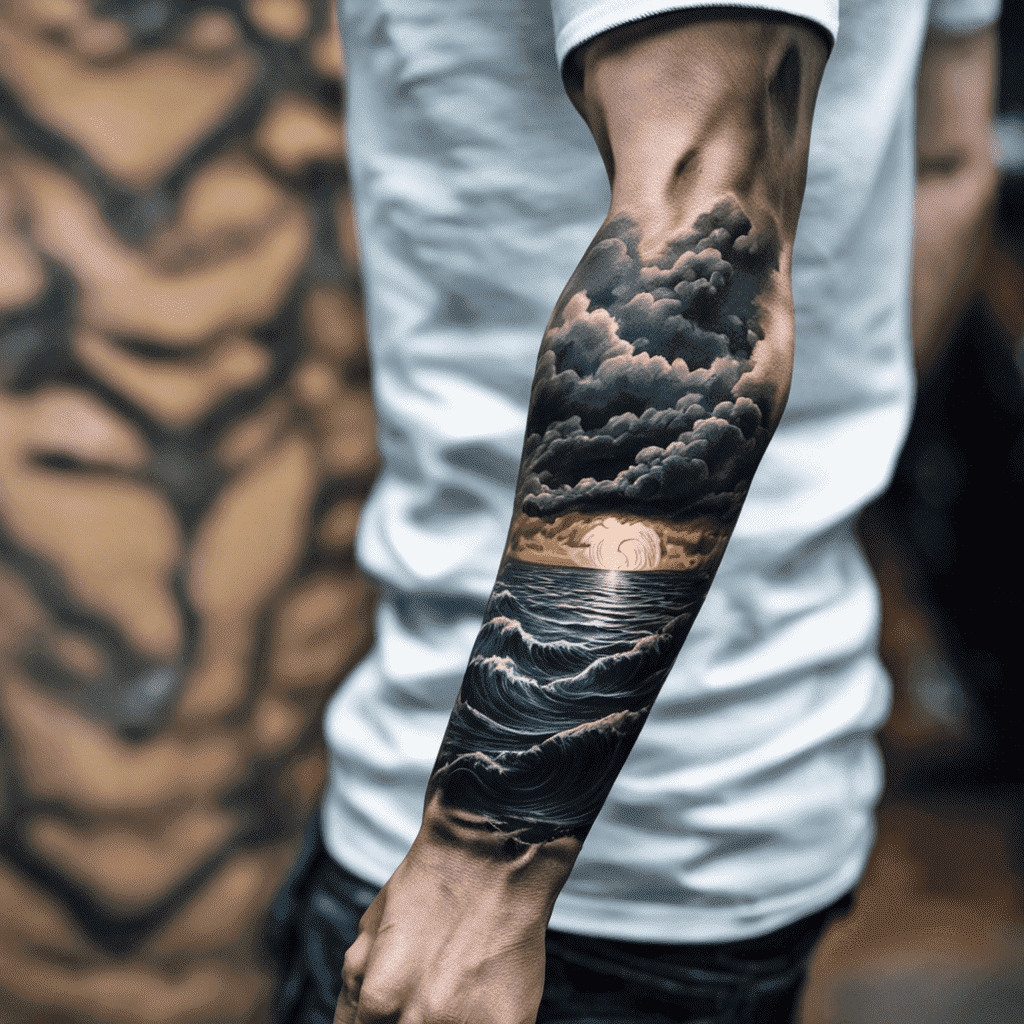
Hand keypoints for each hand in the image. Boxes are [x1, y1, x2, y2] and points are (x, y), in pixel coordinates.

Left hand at [334, 797, 579, 1023]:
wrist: (491, 856)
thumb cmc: (430, 885)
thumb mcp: (372, 929)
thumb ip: (355, 988)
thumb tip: (351, 1023)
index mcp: (377, 1001)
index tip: (398, 1017)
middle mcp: (417, 1020)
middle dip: (412, 1023)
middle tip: (426, 1003)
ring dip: (448, 1022)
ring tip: (453, 996)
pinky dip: (483, 1023)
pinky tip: (482, 1003)